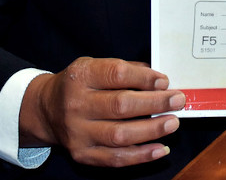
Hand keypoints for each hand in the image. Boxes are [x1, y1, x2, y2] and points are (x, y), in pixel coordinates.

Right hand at [20, 57, 184, 167]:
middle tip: (178, 100)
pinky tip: (160, 149)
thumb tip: (160, 80)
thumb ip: (126, 70)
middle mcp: (76, 104)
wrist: (47, 109)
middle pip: (121, 105)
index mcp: (81, 76)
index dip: (144, 78)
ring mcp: (78, 132)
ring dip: (152, 130)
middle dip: (155, 103)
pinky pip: (115, 159)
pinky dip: (141, 156)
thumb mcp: (95, 66)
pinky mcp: (82, 154)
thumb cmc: (81, 85)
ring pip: (120, 135)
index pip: (117, 75)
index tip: (165, 81)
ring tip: (173, 123)